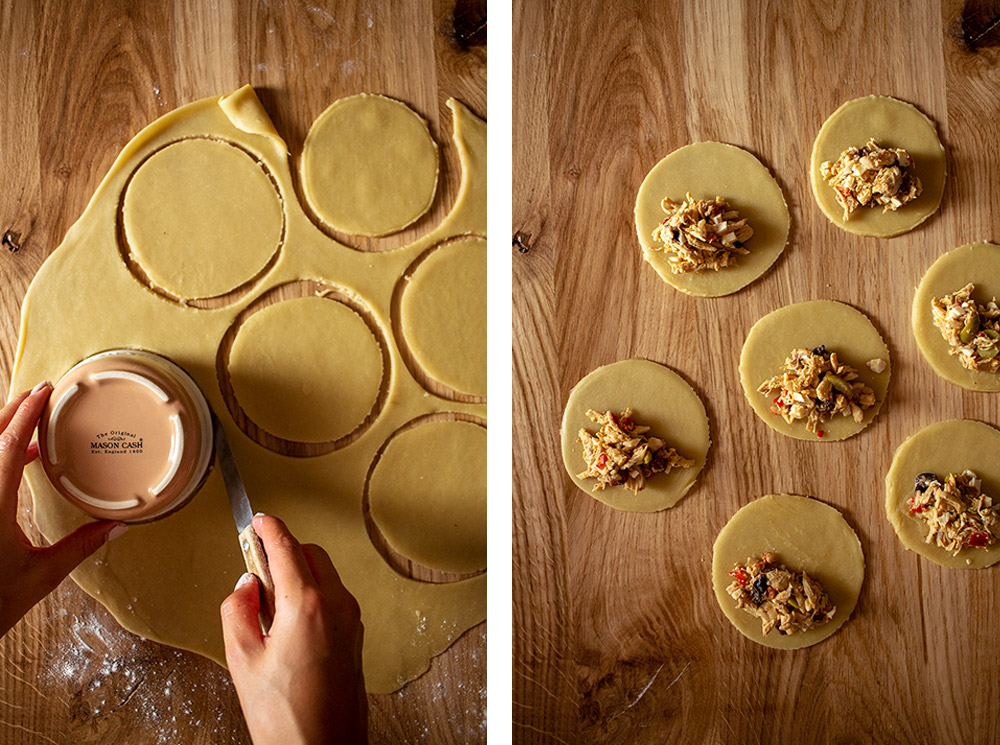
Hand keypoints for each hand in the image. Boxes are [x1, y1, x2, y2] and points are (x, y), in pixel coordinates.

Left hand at [0, 382, 126, 637]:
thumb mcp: (41, 575)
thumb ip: (80, 547)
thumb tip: (115, 527)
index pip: (6, 445)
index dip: (26, 414)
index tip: (43, 392)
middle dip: (11, 412)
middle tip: (36, 396)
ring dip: (2, 433)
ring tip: (29, 426)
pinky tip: (17, 462)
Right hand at [221, 514, 366, 744]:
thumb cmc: (285, 715)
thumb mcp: (243, 660)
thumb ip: (238, 611)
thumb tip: (245, 585)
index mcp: (306, 604)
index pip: (286, 547)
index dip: (268, 528)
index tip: (258, 519)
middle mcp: (336, 605)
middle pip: (311, 553)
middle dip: (285, 551)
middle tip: (255, 569)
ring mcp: (352, 619)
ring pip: (325, 574)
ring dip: (299, 574)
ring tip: (268, 607)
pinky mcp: (356, 635)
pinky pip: (333, 597)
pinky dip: (312, 594)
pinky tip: (289, 624)